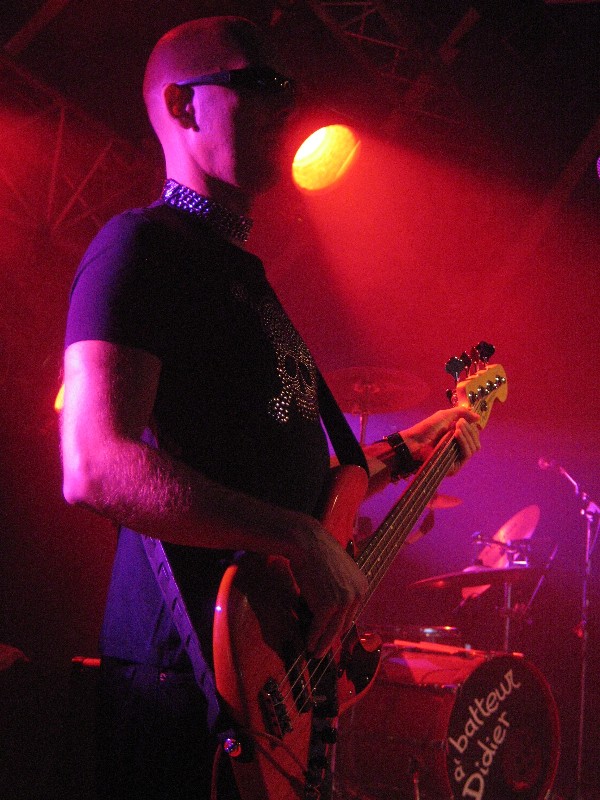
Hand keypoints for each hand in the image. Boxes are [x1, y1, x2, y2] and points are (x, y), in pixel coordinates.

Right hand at [288, 516, 367, 657]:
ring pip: (332, 630)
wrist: (307, 542)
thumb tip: (335, 611)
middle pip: (343, 625)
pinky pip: (319, 627)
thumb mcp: (338, 571)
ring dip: (322, 644)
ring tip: (315, 652)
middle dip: (331, 638)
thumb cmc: (317, 555)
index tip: (333, 637)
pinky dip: (313, 637)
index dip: (341, 628)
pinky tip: (308, 644)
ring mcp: (344, 600)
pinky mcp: (328, 605)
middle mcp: (357, 594)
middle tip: (322, 649)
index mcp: (363, 585)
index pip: (352, 614)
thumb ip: (341, 588)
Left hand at [402, 406, 480, 474]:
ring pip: (473, 448)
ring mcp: (457, 459)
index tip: (466, 420)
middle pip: (476, 442)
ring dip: (468, 435)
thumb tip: (478, 418)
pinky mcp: (455, 466)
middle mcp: (459, 449)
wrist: (415, 441)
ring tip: (458, 427)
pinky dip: (464, 443)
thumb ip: (462, 413)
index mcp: (458, 439)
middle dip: (470, 430)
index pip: (474, 436)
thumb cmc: (427, 429)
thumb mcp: (445, 416)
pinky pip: (467, 454)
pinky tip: (457, 434)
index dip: (472, 428)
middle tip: (460, 423)